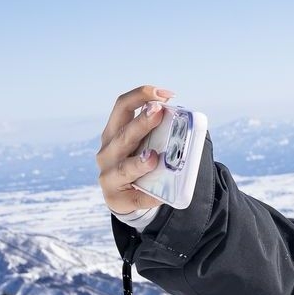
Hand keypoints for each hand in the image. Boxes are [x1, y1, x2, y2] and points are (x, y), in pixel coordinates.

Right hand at [98, 84, 173, 214]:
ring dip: (139, 162)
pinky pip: (136, 197)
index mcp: (114, 132)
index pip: (122, 106)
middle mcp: (107, 152)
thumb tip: (185, 117)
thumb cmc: (138, 160)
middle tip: (158, 112)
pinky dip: (149, 196)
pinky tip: (160, 196)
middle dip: (142, 122)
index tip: (164, 95)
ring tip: (153, 157)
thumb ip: (158, 129)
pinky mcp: (116, 198)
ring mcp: (109, 176)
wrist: (127, 196)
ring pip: (124, 168)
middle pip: (124, 134)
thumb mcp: (143, 142)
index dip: (141, 95)